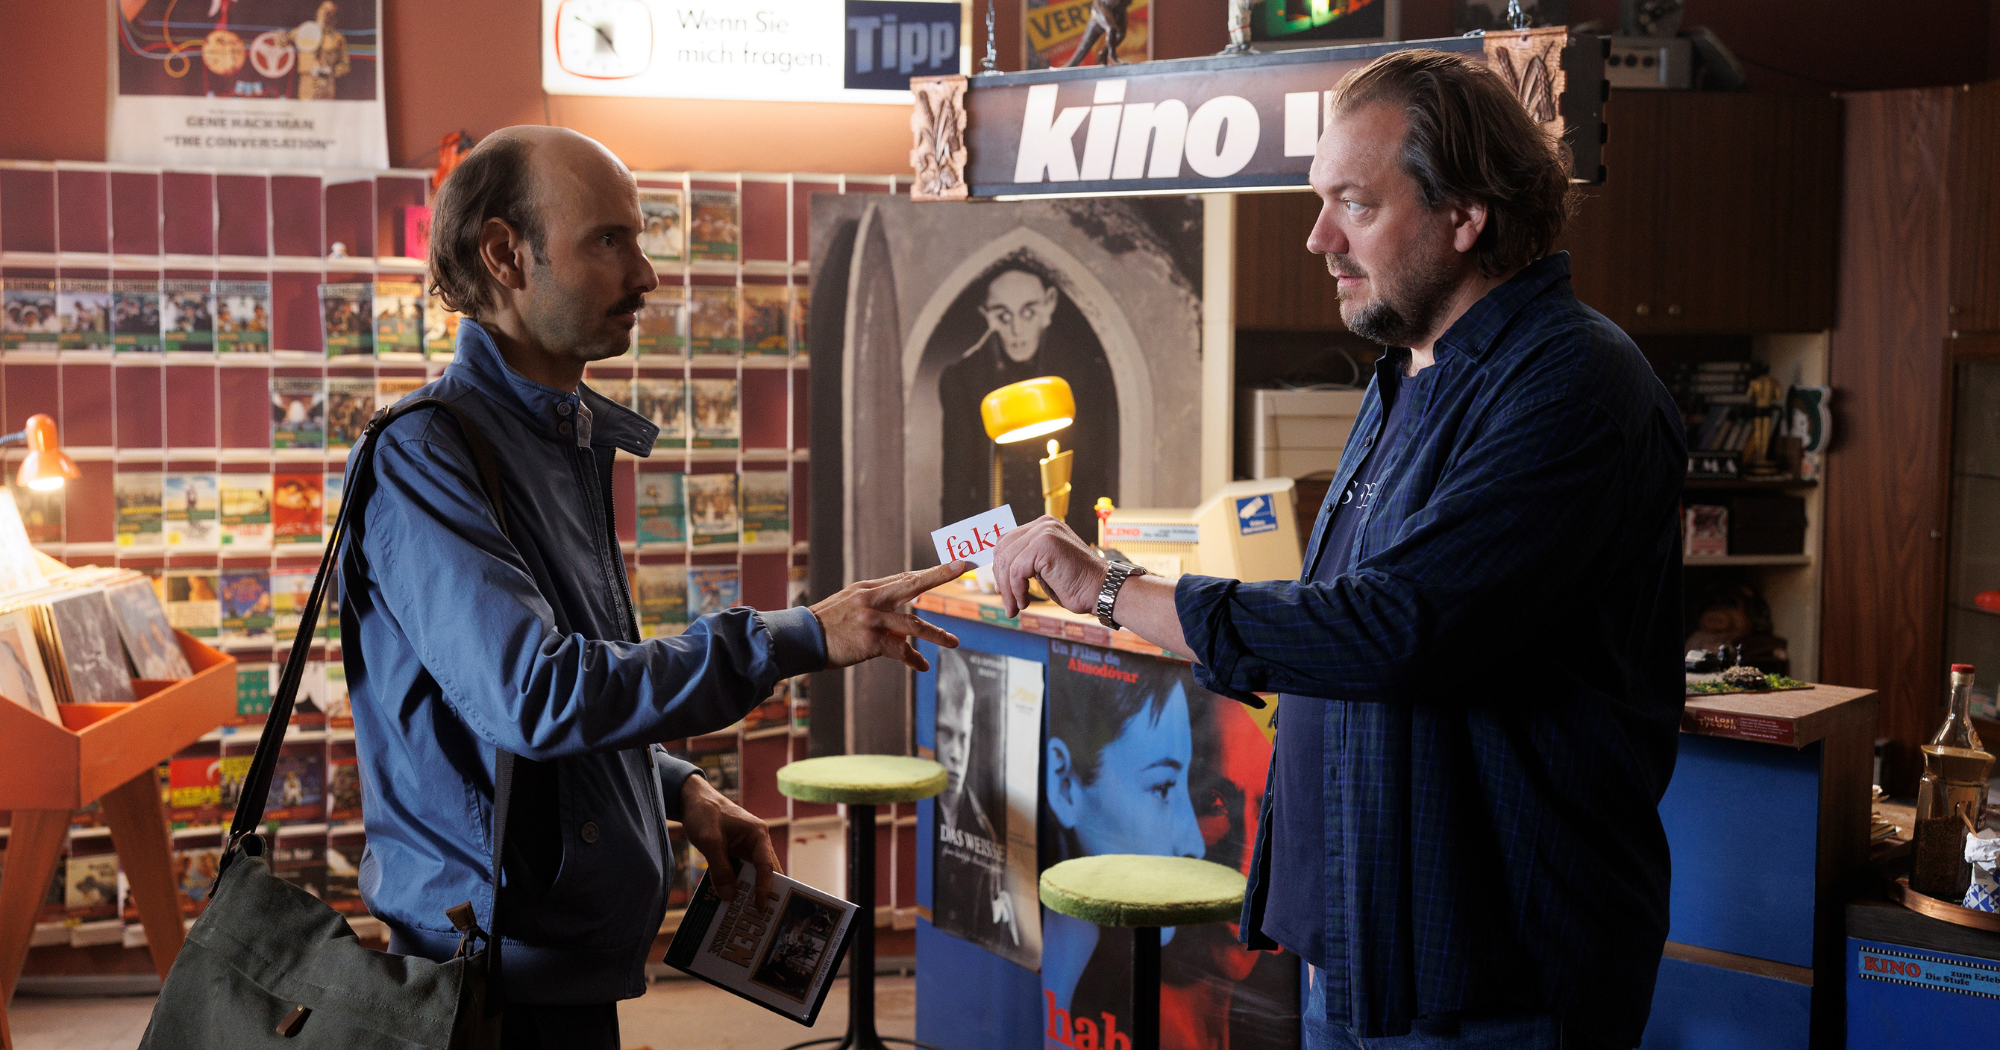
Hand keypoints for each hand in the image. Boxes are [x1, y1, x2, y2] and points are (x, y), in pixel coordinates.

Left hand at [680, 772, 779, 901]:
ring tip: (747, 913)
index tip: (762, 907)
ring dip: (749, 890)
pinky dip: (737, 885)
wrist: (692, 799)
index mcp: (758, 834)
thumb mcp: (709, 841)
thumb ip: (720, 868)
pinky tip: (732, 900)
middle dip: (763, 893)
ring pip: (753, 874)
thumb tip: (730, 896)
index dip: (765, 888)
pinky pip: (740, 871)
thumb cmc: (704, 814)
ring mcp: (747, 847)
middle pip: (765, 872)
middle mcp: (757, 841)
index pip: (766, 866)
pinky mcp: (736, 852)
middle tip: (761, 917)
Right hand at [809, 561, 971, 671]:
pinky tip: (922, 665)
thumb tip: (906, 629)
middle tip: (962, 568)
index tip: (955, 564)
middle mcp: (871, 599)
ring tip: (954, 642)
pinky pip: (900, 650)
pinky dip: (914, 659)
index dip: (932, 572)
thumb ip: (879, 609)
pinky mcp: (869, 641)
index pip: (906, 577)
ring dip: (937, 634)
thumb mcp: (851, 606)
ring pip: (913, 624)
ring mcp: (871, 619)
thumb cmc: (827, 626)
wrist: (800, 639)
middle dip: (939, 575)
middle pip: (912, 583)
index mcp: (868, 588)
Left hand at [991, 515, 1105, 617]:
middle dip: (1001, 579)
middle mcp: (1043, 524)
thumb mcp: (1045, 569)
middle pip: (1003, 549)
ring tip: (1016, 607)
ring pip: (1007, 561)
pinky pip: (1016, 570)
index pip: (1007, 541)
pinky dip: (1016, 590)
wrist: (1102, 592)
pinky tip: (1025, 602)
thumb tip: (999, 571)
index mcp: (1044, 526)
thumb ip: (1027, 563)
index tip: (1003, 590)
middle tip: (1008, 603)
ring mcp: (1044, 531)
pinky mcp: (1044, 544)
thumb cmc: (1076, 585)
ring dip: (1008, 589)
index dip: (1000, 567)